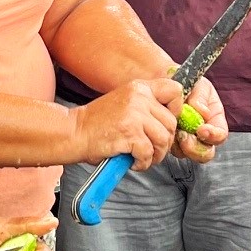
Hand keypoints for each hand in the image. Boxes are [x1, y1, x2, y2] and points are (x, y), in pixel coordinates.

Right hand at [73, 77, 206, 171]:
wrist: (73, 132)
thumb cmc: (97, 123)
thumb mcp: (124, 103)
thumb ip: (146, 106)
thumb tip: (171, 122)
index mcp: (139, 88)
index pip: (175, 91)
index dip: (176, 109)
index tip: (165, 123)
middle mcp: (139, 98)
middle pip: (171, 123)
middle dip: (164, 142)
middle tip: (151, 149)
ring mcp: (135, 115)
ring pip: (163, 140)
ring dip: (156, 155)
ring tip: (142, 157)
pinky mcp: (130, 134)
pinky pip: (149, 153)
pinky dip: (143, 163)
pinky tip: (132, 162)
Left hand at [173, 74, 226, 166]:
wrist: (164, 81)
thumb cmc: (186, 82)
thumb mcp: (198, 84)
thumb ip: (201, 97)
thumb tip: (203, 112)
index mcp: (214, 120)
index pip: (220, 135)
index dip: (214, 136)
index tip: (202, 130)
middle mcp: (203, 133)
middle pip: (206, 152)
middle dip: (196, 148)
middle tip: (185, 137)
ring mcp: (187, 139)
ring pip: (187, 153)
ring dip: (181, 146)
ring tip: (174, 131)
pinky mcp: (171, 141)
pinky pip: (171, 149)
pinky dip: (167, 142)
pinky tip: (163, 130)